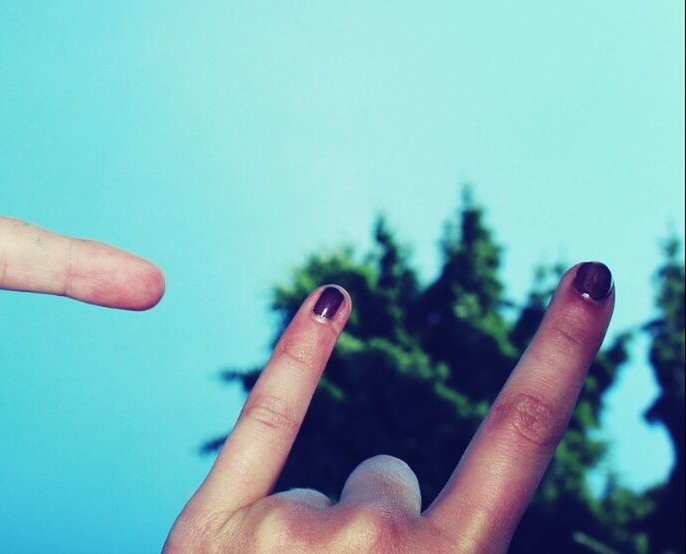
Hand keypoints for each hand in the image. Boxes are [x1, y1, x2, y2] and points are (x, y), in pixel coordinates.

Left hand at [166, 263, 613, 552]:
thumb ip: (445, 550)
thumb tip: (433, 510)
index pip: (520, 440)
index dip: (559, 352)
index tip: (586, 275)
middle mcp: (376, 546)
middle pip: (391, 480)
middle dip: (379, 526)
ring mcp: (289, 533)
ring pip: (325, 490)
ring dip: (313, 535)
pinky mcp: (214, 523)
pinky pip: (265, 419)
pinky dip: (301, 356)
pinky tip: (333, 302)